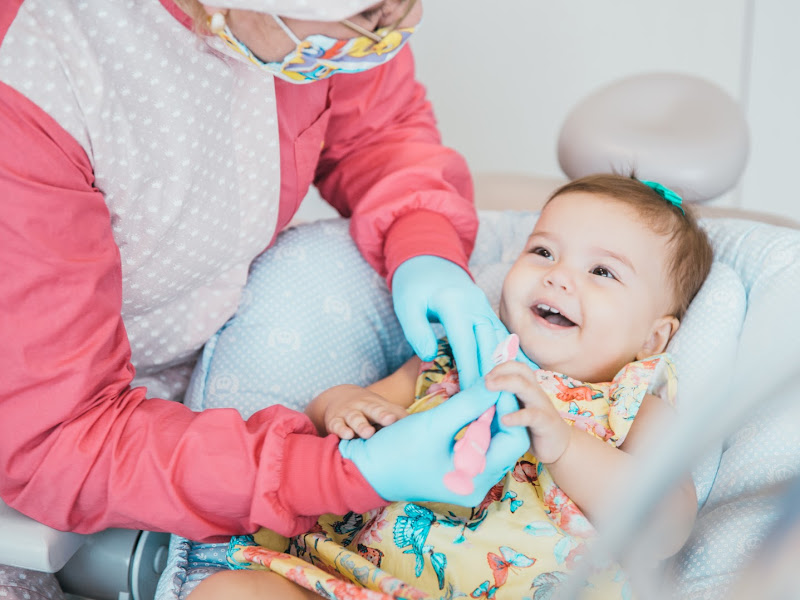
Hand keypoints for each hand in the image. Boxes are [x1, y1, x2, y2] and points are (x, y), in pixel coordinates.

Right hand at [315, 385, 407, 439]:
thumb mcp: (382, 408)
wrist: (338, 398)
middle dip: (382, 415)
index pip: (388, 408)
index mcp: (377, 404)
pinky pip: (337, 426)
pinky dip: (341, 430)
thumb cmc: (368, 409)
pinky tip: (346, 436)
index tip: (401, 418)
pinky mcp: (334, 422)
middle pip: (373, 409)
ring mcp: (348, 414)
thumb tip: (423, 426)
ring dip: (361, 425)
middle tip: (390, 420)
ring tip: (368, 433)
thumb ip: (399, 416)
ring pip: (355, 418)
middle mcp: (363, 407)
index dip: (395, 413)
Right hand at [339, 379, 528, 505]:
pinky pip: (479, 441)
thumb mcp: (434, 424)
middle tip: (494, 379)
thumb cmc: (395, 451)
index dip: (510, 406)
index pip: (514, 438)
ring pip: (493, 438)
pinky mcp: (459, 469)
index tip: (500, 380)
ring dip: (490, 412)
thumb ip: (468, 403)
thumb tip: (497, 382)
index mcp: (477, 479)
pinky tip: (470, 401)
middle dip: (501, 407)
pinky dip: (478, 420)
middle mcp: (479, 483)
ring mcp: (469, 477)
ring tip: (483, 385)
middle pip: (506, 439)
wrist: (365, 471)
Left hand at [391, 255, 508, 388]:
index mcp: (454, 303)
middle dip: (493, 373)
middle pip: (489, 343)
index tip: (473, 394)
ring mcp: (485, 307)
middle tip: (496, 401)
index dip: (471, 369)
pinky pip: (504, 336)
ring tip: (512, 393)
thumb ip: (416, 331)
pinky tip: (525, 375)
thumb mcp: (406, 306)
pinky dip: (513, 355)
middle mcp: (476, 305)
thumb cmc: (414, 287)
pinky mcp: (489, 313)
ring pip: (501, 340)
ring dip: (507, 367)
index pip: (465, 341)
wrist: (428, 262)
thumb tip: (430, 354)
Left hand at [486, 361, 570, 463]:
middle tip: (484, 379)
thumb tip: (473, 399)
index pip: (516, 367)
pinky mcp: (545, 422)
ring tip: (489, 386)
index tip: (484, 376)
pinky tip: (505, 420)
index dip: (500, 366)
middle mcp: (535, 391)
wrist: (559, 446)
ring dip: (506, 383)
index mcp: (528, 387)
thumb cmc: (530, 427)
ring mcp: (541, 405)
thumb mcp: (515, 411)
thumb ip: (499, 403)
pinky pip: (532, 415)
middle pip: (522, 370)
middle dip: (501, 370)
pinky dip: (517, 416)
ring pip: (526, 387)